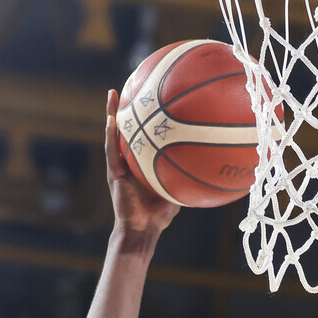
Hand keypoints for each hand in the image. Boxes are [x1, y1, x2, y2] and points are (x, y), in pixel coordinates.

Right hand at [105, 89, 178, 235]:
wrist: (142, 231)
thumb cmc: (158, 217)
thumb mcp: (176, 191)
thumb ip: (185, 177)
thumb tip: (207, 166)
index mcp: (140, 164)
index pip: (140, 136)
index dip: (142, 119)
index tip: (147, 98)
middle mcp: (128, 162)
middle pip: (125, 130)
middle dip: (125, 108)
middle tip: (127, 86)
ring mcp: (119, 167)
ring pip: (113, 135)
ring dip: (112, 114)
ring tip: (112, 93)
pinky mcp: (114, 175)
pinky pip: (111, 152)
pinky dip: (110, 136)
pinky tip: (110, 121)